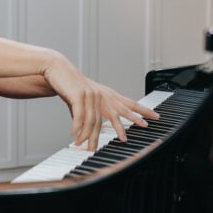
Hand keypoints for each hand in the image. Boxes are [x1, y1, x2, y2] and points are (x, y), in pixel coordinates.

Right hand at [43, 55, 158, 148]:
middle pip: (123, 109)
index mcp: (107, 94)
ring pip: (100, 119)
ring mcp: (92, 96)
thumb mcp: (84, 100)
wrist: (57, 70)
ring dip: (101, 133)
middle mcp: (103, 95)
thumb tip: (87, 127)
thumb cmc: (71, 85)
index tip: (155, 116)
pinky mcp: (79, 96)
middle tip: (146, 126)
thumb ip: (89, 112)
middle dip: (136, 118)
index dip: (142, 110)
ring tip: (106, 143)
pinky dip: (78, 128)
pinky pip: (81, 117)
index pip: (129, 102)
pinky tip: (76, 136)